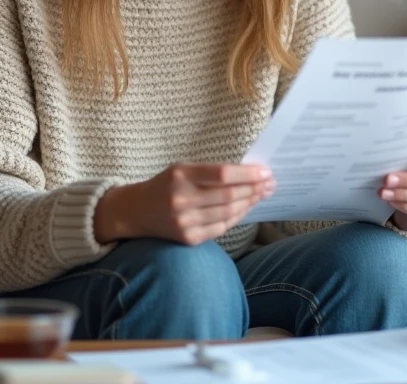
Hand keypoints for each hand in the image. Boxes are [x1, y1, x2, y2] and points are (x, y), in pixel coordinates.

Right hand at [94, 163, 274, 245]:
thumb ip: (211, 172)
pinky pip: (221, 227)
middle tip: (271, 183)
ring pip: (228, 213)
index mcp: (180, 175)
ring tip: (263, 194)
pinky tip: (246, 208)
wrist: (136, 211)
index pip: (222, 174)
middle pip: (229, 196)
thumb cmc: (164, 185)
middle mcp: (181, 199)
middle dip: (254, 189)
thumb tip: (250, 174)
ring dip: (250, 203)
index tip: (265, 172)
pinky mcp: (188, 238)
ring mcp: (185, 222)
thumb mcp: (182, 169)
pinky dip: (237, 217)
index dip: (248, 174)